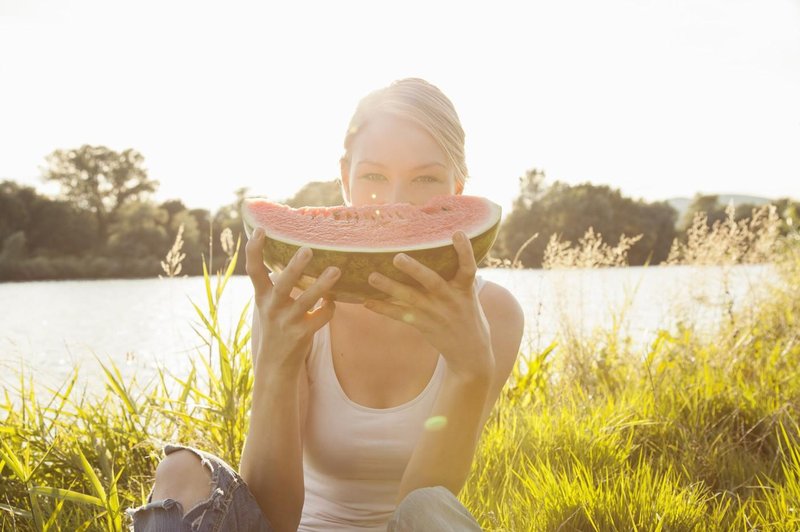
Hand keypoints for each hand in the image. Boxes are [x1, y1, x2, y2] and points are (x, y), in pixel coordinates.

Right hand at [245, 228, 340, 375]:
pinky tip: (332, 302)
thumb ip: (275, 284)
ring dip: (322, 285)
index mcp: (262, 297)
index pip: (253, 270)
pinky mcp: (302, 334)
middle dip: (295, 267)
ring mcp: (287, 321)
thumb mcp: (269, 305)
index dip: (254, 250)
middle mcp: (272, 308)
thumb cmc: (276, 326)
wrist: (276, 364)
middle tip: (307, 249)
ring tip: (336, 270)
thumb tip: (291, 255)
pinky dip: (330, 307)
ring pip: (306, 301)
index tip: (260, 229)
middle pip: (283, 284)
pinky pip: (321, 316)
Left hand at [363, 231, 493, 381]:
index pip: (468, 266)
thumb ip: (456, 275)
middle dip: (415, 270)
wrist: (471, 352)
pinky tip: (367, 302)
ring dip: (390, 287)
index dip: (465, 250)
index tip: (457, 233)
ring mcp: (435, 312)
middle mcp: (450, 299)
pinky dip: (383, 308)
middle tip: (397, 257)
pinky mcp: (423, 324)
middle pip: (432, 281)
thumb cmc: (468, 315)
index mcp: (464, 288)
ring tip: (372, 277)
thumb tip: (438, 247)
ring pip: (411, 298)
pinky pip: (400, 315)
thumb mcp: (468, 294)